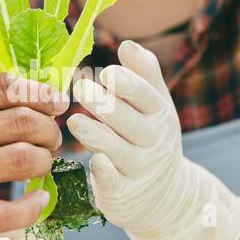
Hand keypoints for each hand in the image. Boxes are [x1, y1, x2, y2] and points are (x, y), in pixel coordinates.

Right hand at [0, 72, 67, 239]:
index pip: (4, 86)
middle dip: (49, 129)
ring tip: (42, 165)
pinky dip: (33, 206)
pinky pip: (7, 212)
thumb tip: (3, 94)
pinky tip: (38, 202)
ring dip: (44, 161)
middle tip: (52, 138)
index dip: (41, 94)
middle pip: (23, 120)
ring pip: (23, 159)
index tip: (56, 102)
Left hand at [66, 40, 239, 239]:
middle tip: (81, 87)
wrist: (166, 195)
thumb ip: (143, 75)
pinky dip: (105, 173)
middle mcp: (153, 141)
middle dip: (107, 105)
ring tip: (73, 121)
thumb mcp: (155, 105)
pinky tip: (93, 160)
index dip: (128, 84)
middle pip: (130, 122)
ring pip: (119, 151)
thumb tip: (127, 44)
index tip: (107, 71)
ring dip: (97, 135)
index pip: (146, 96)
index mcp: (160, 114)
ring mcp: (139, 168)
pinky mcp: (123, 192)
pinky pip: (114, 182)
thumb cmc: (151, 137)